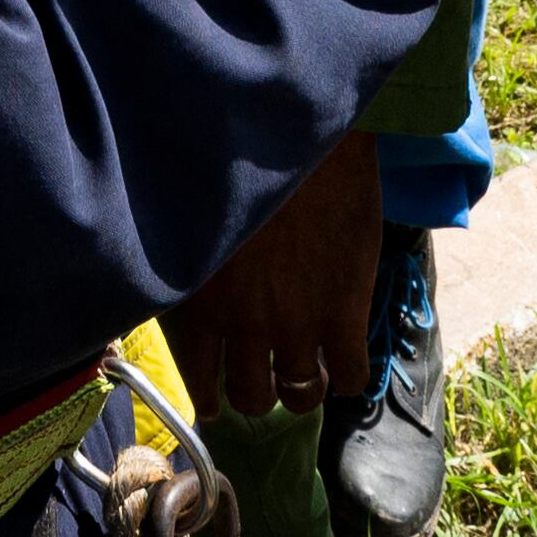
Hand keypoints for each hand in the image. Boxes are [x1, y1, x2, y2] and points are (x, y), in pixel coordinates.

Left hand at [169, 129, 386, 412]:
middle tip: (266, 381)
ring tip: (306, 378)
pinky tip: (345, 364)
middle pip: (249, 397)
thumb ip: (194, 274)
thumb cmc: (237, 167)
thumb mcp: (194, 227)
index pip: (199, 380)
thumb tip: (187, 294)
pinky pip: (348, 376)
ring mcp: (294, 327)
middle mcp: (241, 327)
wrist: (299, 138)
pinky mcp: (342, 317)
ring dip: (301, 391)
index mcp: (197, 306)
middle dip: (257, 394)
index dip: (211, 395)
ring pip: (298, 395)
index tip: (216, 398)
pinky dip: (346, 377)